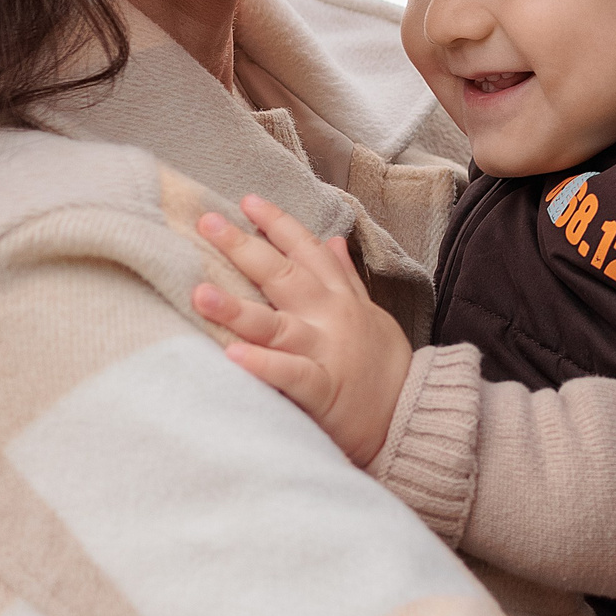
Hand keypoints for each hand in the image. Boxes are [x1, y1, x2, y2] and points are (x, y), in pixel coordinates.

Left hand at [192, 194, 411, 466]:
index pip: (307, 251)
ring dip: (238, 308)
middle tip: (206, 223)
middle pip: (284, 276)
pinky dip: (263, 365)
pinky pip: (290, 375)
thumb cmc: (385, 367)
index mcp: (340, 299)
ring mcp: (326, 352)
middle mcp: (330, 318)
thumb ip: (346, 277)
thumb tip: (333, 240)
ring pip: (277, 325)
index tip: (247, 201)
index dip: (278, 224)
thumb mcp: (371, 314)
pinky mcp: (323, 390)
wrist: (414, 415)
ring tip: (200, 292)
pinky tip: (232, 355)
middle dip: (244, 248)